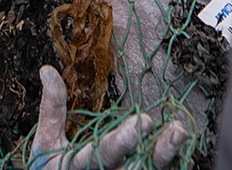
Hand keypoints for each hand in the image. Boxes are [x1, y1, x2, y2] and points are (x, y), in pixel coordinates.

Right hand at [30, 66, 185, 168]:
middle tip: (175, 131)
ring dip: (168, 155)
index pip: (103, 155)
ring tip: (180, 133)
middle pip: (135, 168)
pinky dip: (173, 164)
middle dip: (157, 152)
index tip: (142, 121)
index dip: (122, 141)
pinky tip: (184, 151)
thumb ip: (52, 109)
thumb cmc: (50, 168)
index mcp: (78, 167)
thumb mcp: (46, 142)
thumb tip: (48, 70)